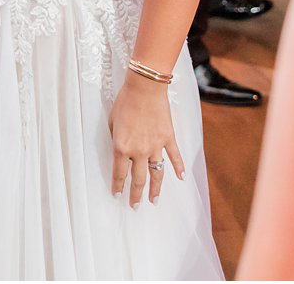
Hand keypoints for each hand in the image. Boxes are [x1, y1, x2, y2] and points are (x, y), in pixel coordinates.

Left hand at [109, 74, 185, 207]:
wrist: (144, 87)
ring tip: (155, 201)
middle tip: (135, 206)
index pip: (119, 174)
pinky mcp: (168, 138)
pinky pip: (175, 157)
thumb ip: (116, 139)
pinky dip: (179, 168)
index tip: (117, 195)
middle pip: (139, 179)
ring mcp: (156, 146)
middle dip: (136, 195)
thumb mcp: (112, 122)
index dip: (118, 186)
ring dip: (156, 189)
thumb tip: (120, 149)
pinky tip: (181, 178)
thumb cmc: (125, 101)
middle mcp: (139, 151)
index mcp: (122, 148)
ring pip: (157, 173)